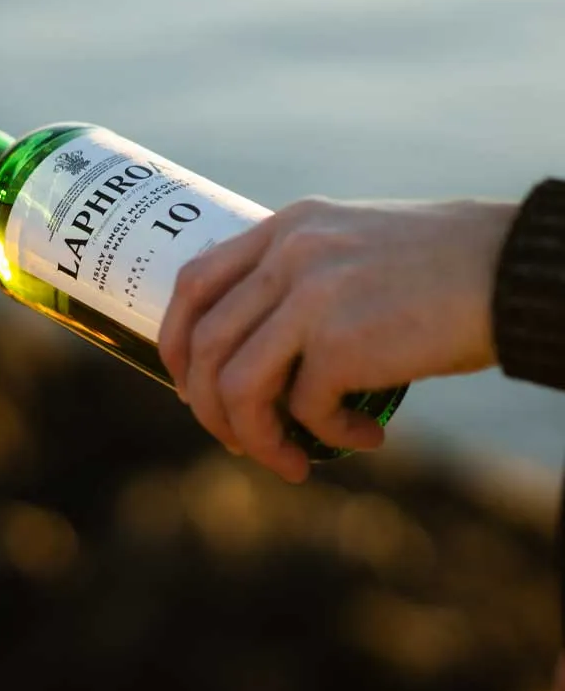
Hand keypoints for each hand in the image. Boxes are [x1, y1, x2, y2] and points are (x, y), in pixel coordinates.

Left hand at [158, 197, 515, 483]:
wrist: (515, 270)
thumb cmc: (441, 270)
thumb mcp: (352, 246)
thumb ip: (298, 277)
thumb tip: (250, 352)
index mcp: (286, 229)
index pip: (193, 283)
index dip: (176, 343)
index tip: (189, 385)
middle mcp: (289, 255)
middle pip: (203, 344)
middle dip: (208, 408)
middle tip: (238, 441)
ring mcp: (312, 296)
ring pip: (237, 386)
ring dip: (256, 438)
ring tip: (292, 461)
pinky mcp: (345, 340)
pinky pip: (306, 410)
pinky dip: (330, 436)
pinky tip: (369, 436)